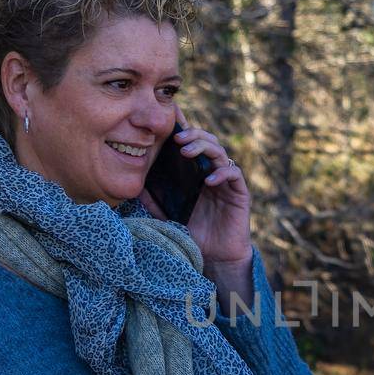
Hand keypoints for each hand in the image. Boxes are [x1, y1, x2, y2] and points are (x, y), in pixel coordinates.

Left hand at [136, 105, 251, 267]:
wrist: (215, 258)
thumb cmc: (193, 235)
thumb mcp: (168, 215)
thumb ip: (153, 200)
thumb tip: (133, 185)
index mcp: (196, 173)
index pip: (191, 144)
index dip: (184, 128)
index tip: (171, 116)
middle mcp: (212, 172)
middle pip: (208, 142)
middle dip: (193, 135)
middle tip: (177, 138)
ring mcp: (227, 181)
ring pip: (220, 153)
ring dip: (204, 148)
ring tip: (187, 151)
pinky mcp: (240, 193)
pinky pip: (233, 174)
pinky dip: (221, 174)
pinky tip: (208, 180)